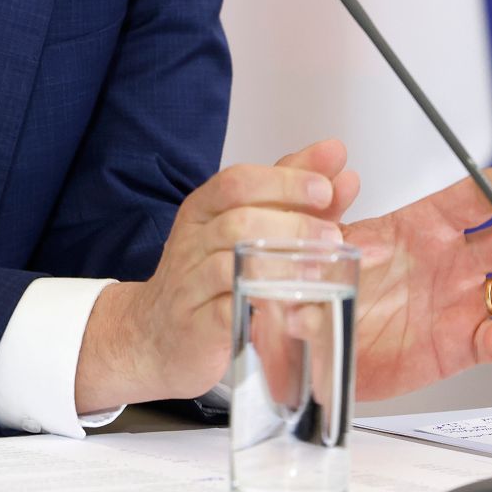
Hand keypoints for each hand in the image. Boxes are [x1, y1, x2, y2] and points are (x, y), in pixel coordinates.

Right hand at [74, 145, 348, 410]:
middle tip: (332, 235)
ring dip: (282, 265)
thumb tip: (335, 156)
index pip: (238, 182)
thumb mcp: (245, 224)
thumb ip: (290, 192)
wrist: (155, 335)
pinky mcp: (196, 327)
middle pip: (238, 221)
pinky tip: (289, 306)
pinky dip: (259, 307)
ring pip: (232, 265)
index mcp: (204, 208)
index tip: (325, 188)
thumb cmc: (208, 275)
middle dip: (292, 225)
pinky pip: (226, 313)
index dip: (284, 182)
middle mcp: (192, 241)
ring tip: (319, 270)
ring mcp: (190, 284)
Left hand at [281, 146, 491, 401]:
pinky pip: (490, 340)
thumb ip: (327, 202)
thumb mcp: (316, 234)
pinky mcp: (456, 346)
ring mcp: (457, 303)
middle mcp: (449, 261)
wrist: (312, 341)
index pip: (470, 199)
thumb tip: (342, 172)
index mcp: (422, 226)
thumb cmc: (323, 282)